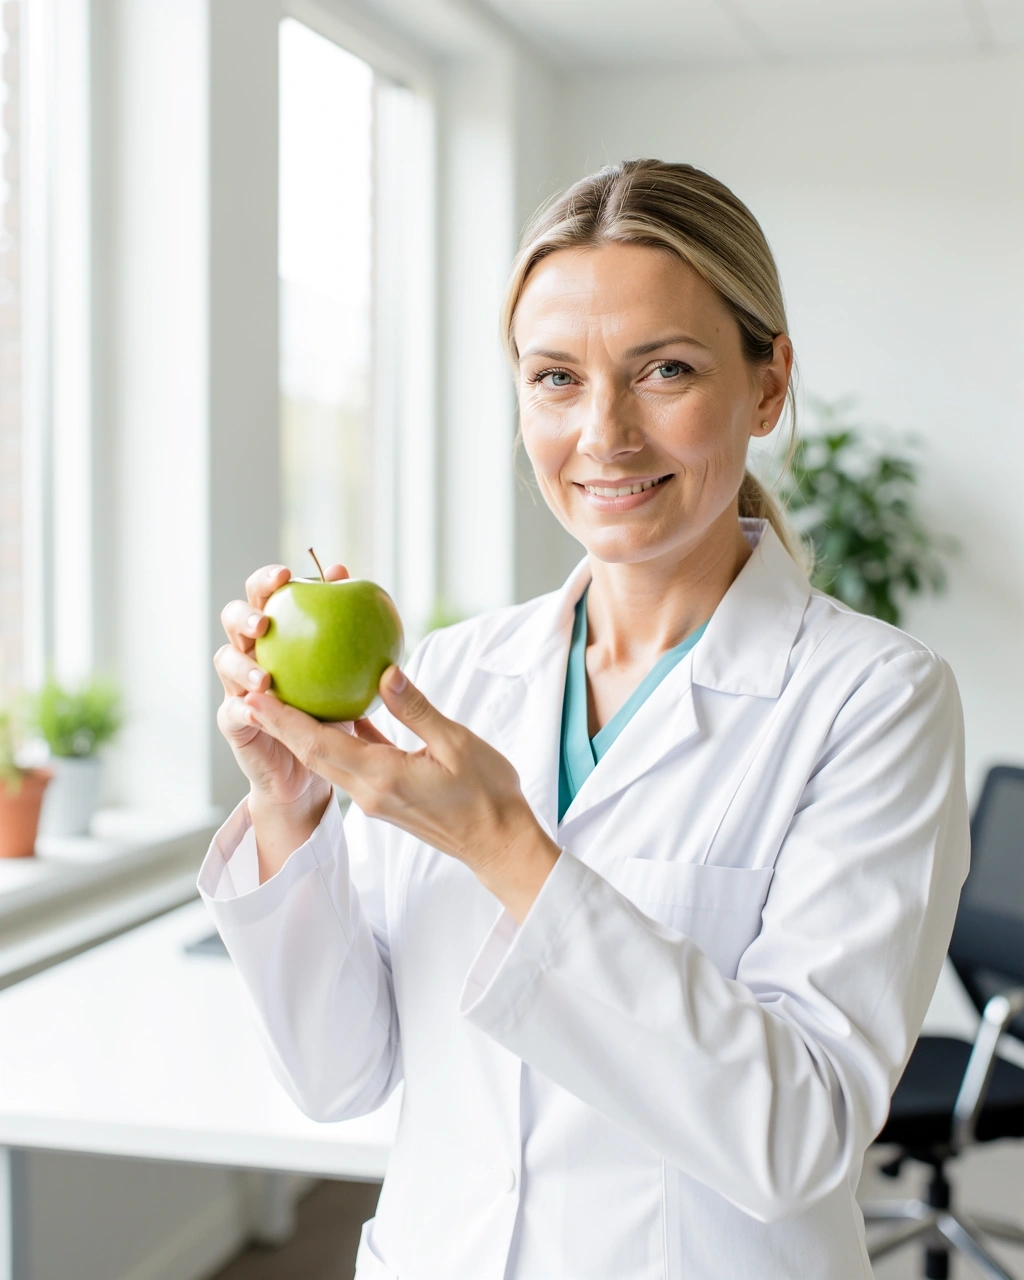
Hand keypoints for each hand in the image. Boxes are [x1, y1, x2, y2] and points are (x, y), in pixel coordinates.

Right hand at [214, 561, 350, 810]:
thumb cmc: (331, 710)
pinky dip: (244, 707)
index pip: (263, 594)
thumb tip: (357, 587)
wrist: (312, 767)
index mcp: (274, 632)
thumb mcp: (347, 673)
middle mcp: (249, 651)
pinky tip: (259, 710)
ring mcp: (237, 684)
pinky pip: (232, 709)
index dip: (267, 580)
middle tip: (265, 624)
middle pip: (232, 618)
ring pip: (226, 661)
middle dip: (244, 615)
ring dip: (243, 665)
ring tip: (266, 678)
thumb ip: (349, 631)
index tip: (287, 575)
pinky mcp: (234, 720)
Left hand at [243, 666, 560, 920]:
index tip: (254, 697)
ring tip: (280, 700)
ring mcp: (375, 798)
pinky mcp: (385, 797)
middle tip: (251, 692)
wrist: (498, 844)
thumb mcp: (456, 744)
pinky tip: (338, 713)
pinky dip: (336, 739)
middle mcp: (369, 791)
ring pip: (328, 760)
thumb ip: (416, 709)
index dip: (283, 722)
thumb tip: (385, 674)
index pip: (319, 746)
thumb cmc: (486, 795)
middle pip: (312, 754)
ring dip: (301, 733)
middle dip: (278, 725)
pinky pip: (351, 763)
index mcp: (382, 777)